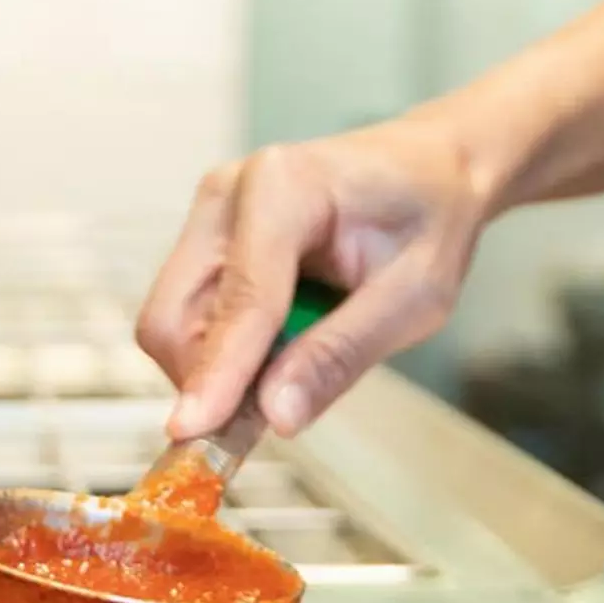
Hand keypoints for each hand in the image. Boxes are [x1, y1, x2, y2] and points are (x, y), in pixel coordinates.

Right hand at [134, 117, 493, 441]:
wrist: (430, 168)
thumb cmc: (430, 218)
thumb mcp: (416, 295)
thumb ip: (341, 354)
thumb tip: (275, 415)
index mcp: (284, 187)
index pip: (242, 299)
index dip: (219, 372)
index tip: (194, 434)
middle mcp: (229, 193)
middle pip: (175, 316)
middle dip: (209, 380)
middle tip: (265, 422)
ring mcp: (210, 215)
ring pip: (173, 323)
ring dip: (218, 369)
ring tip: (292, 371)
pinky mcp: (207, 239)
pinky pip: (190, 317)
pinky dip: (223, 352)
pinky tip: (279, 349)